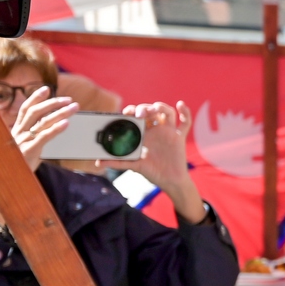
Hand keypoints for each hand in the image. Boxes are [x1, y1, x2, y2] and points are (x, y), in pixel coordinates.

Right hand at [10, 89, 78, 171]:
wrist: (6, 181)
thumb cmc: (17, 165)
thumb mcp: (23, 148)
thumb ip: (33, 138)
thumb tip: (49, 128)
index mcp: (17, 130)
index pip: (25, 109)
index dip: (35, 98)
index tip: (46, 88)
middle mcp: (19, 133)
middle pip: (36, 112)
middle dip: (53, 103)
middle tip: (69, 99)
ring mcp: (24, 141)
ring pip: (43, 122)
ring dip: (60, 112)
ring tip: (74, 107)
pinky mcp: (29, 150)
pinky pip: (44, 136)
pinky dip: (56, 128)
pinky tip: (66, 123)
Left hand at [102, 102, 204, 221]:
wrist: (169, 181)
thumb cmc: (151, 172)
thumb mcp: (133, 165)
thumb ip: (118, 162)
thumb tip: (98, 162)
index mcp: (143, 133)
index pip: (137, 116)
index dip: (132, 111)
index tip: (126, 113)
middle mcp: (155, 130)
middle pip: (151, 111)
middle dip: (144, 108)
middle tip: (139, 114)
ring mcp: (168, 132)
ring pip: (167, 112)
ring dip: (161, 107)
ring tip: (155, 108)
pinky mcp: (179, 137)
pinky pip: (185, 122)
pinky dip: (185, 112)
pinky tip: (180, 104)